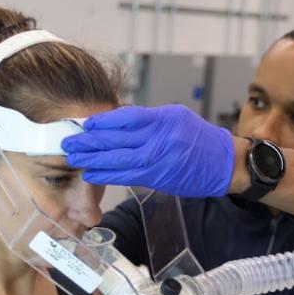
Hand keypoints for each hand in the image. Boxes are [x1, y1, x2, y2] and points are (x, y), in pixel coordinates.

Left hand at [61, 104, 234, 197]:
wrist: (224, 163)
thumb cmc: (200, 140)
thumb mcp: (176, 119)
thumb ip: (148, 121)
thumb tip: (117, 124)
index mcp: (164, 118)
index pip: (126, 117)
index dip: (103, 121)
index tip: (85, 123)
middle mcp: (160, 137)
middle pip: (117, 138)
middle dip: (90, 140)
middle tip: (69, 142)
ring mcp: (159, 158)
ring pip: (118, 158)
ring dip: (93, 158)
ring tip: (74, 158)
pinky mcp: (158, 177)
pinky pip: (127, 175)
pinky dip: (107, 174)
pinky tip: (91, 173)